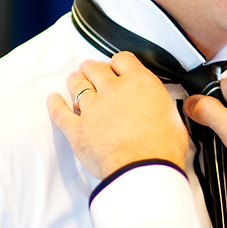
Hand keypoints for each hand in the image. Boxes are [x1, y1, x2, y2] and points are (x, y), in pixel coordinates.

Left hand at [46, 52, 189, 179]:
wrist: (142, 167)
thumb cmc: (163, 147)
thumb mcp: (173, 117)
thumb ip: (160, 105)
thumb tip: (158, 109)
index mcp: (139, 83)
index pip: (124, 60)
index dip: (118, 63)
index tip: (116, 66)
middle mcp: (113, 90)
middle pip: (96, 69)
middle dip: (92, 68)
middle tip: (90, 69)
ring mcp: (92, 108)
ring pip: (78, 86)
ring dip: (75, 81)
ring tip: (74, 79)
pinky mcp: (77, 129)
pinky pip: (60, 113)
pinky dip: (55, 105)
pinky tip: (53, 100)